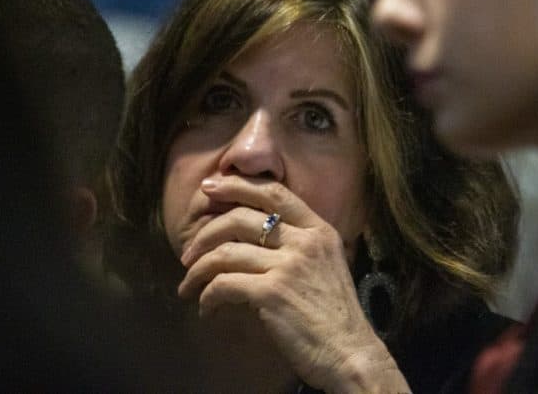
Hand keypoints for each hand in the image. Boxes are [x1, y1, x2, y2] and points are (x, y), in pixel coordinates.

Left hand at [177, 176, 409, 392]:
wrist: (350, 353)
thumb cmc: (334, 315)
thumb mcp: (326, 265)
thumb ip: (298, 244)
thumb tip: (253, 235)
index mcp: (319, 230)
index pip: (274, 192)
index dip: (237, 185)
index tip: (209, 188)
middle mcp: (305, 241)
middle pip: (240, 218)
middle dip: (205, 233)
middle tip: (187, 253)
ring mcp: (288, 265)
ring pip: (225, 252)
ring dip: (198, 270)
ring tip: (188, 285)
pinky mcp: (272, 293)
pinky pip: (223, 284)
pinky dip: (207, 296)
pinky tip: (207, 309)